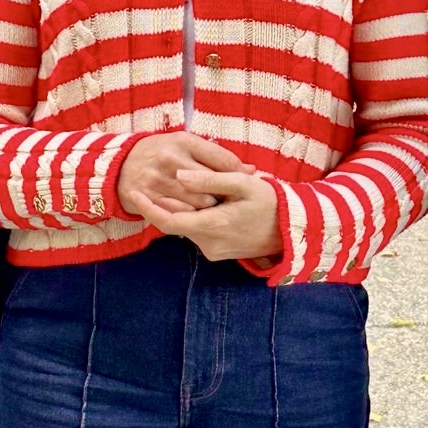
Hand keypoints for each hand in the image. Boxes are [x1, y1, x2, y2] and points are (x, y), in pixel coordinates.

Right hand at [117, 132, 253, 214]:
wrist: (118, 166)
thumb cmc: (159, 153)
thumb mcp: (183, 144)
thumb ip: (215, 155)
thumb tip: (251, 170)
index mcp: (183, 141)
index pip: (224, 160)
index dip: (239, 173)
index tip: (244, 181)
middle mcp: (171, 159)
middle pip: (213, 183)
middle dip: (224, 192)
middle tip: (228, 197)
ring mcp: (159, 180)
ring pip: (200, 202)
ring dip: (209, 206)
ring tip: (211, 205)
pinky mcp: (150, 199)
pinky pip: (181, 213)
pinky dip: (192, 215)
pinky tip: (194, 212)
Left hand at [130, 165, 282, 262]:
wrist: (292, 230)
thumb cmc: (271, 201)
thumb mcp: (243, 183)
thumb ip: (210, 179)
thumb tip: (179, 175)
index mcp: (213, 226)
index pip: (169, 221)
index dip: (148, 207)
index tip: (134, 191)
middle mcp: (209, 244)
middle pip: (175, 222)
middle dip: (165, 202)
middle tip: (160, 178)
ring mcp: (213, 251)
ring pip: (186, 226)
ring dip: (184, 208)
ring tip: (194, 186)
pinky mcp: (218, 252)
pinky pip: (198, 232)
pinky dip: (195, 216)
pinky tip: (207, 200)